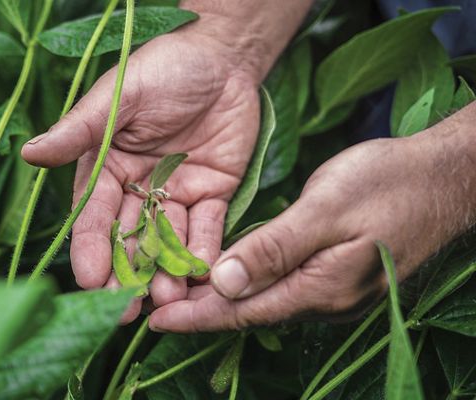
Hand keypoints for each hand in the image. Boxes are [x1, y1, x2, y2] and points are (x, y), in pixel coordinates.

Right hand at [22, 28, 262, 321]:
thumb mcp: (117, 96)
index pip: (93, 215)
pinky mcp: (211, 195)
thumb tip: (29, 154)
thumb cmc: (162, 68)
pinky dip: (204, 252)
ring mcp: (174, 194)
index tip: (88, 279)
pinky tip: (202, 276)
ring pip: (166, 241)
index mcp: (106, 168)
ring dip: (166, 271)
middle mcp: (136, 188)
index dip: (91, 247)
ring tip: (166, 298)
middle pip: (128, 239)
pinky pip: (206, 229)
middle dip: (126, 274)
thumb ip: (80, 130)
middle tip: (125, 310)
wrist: (221, 57)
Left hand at [150, 111, 475, 331]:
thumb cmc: (387, 185)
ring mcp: (332, 289)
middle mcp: (323, 299)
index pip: (243, 312)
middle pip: (250, 311)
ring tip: (181, 290)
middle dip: (202, 310)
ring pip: (263, 298)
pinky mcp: (336, 273)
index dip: (196, 316)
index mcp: (318, 288)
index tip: (155, 321)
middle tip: (156, 304)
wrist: (442, 178)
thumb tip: (224, 284)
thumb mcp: (326, 209)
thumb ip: (274, 249)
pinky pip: (280, 284)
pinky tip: (229, 271)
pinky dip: (248, 280)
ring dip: (222, 296)